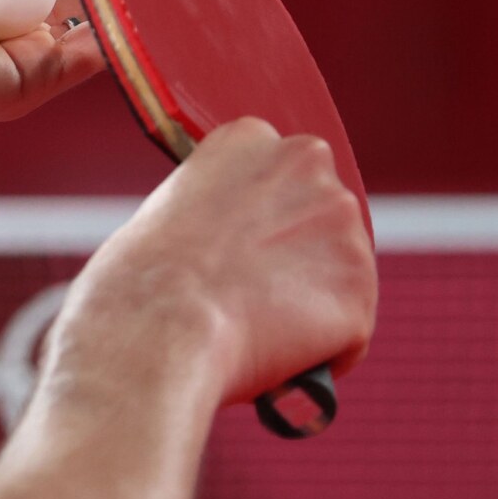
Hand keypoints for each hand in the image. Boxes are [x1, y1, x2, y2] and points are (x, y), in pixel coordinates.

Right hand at [47, 117, 377, 407]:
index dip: (258, 217)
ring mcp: (343, 229)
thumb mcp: (165, 215)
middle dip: (295, 255)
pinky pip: (347, 335)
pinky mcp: (360, 291)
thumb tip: (227, 256)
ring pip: (338, 278)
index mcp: (249, 138)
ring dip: (307, 306)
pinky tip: (275, 360)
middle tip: (249, 295)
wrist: (158, 328)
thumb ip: (214, 216)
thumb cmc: (137, 282)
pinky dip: (320, 355)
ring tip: (253, 333)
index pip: (280, 169)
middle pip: (320, 216)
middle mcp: (308, 168)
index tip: (236, 248)